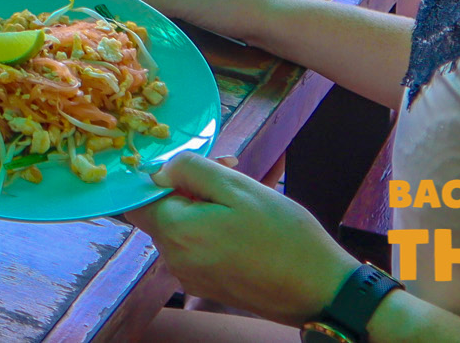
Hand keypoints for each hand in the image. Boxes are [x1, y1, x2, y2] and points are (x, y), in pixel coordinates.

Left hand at [121, 152, 354, 324]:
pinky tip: (247, 222)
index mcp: (176, 233)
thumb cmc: (284, 236)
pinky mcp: (209, 286)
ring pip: (183, 229)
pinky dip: (214, 230)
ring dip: (205, 207)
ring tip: (246, 198)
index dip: (161, 177)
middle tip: (231, 173)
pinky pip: (199, 248)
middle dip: (190, 189)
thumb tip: (159, 170)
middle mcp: (175, 260)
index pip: (138, 199)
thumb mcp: (238, 188)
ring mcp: (192, 277)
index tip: (195, 169)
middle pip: (162, 212)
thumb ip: (190, 171)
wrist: (321, 290)